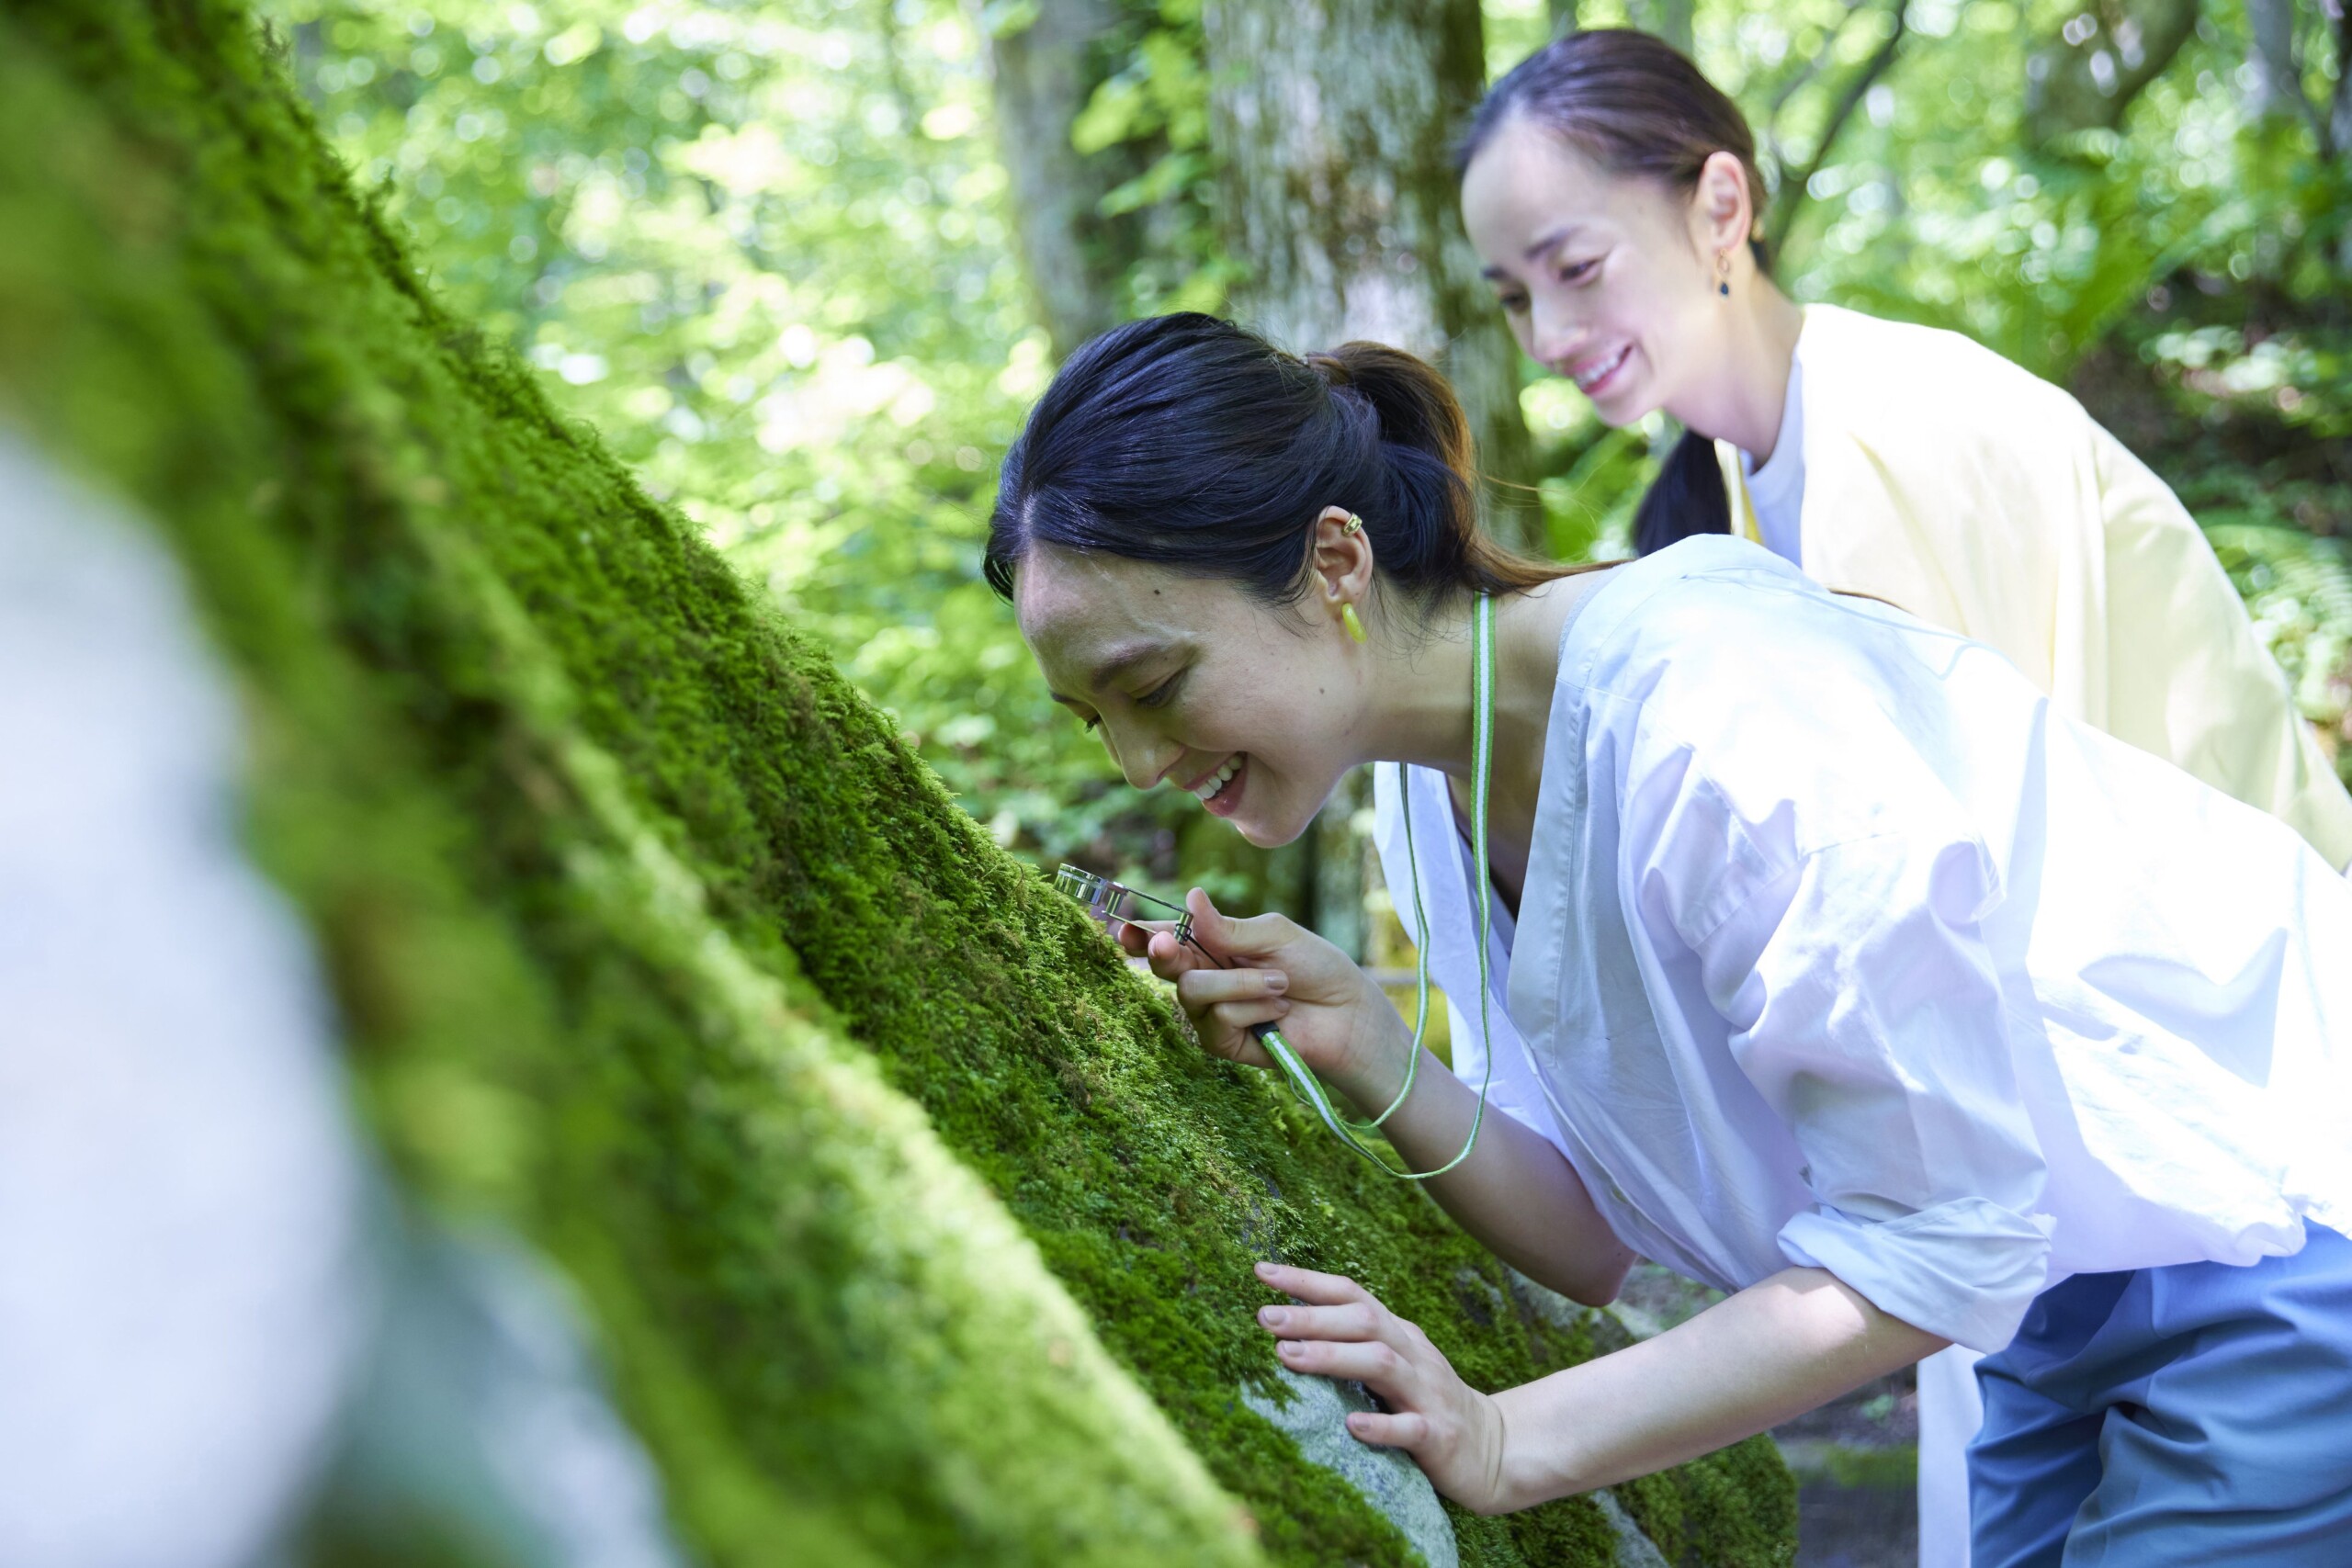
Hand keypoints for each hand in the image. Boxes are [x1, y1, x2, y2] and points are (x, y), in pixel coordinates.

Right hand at [1126, 889, 1410, 1112]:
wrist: (1347, 1015)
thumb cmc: (1317, 969)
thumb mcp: (1275, 935)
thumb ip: (1228, 927)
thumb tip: (1190, 897)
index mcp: (1214, 945)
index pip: (1168, 938)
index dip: (1141, 934)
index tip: (1124, 928)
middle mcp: (1206, 978)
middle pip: (1164, 966)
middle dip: (1164, 953)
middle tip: (1167, 945)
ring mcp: (1211, 1013)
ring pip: (1192, 991)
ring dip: (1240, 983)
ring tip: (1280, 985)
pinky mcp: (1221, 1043)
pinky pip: (1218, 1018)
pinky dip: (1251, 1008)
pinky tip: (1277, 1012)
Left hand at [1253, 1261, 1512, 1514]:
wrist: (1495, 1448)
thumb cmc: (1426, 1402)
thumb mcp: (1393, 1364)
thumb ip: (1352, 1345)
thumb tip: (1285, 1326)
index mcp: (1398, 1334)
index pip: (1352, 1295)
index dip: (1308, 1281)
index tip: (1262, 1271)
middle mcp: (1413, 1355)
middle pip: (1364, 1322)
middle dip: (1312, 1316)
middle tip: (1265, 1316)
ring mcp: (1428, 1394)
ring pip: (1381, 1364)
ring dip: (1333, 1356)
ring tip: (1287, 1355)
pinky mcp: (1439, 1436)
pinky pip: (1410, 1427)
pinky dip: (1380, 1426)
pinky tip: (1351, 1425)